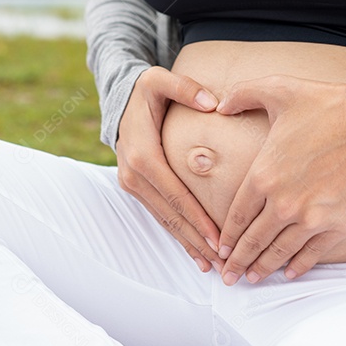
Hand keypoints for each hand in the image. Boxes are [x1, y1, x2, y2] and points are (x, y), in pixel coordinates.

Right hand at [115, 66, 224, 272]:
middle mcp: (133, 175)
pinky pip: (160, 216)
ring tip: (213, 266)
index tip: (220, 238)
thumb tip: (213, 103)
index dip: (198, 218)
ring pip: (165, 221)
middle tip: (224, 262)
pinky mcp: (136, 188)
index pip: (176, 194)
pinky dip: (178, 236)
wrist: (121, 100)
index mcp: (143, 155)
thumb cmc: (147, 90)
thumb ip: (186, 88)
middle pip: (171, 215)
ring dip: (189, 244)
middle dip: (198, 241)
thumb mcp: (160, 80)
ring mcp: (132, 184)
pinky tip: (195, 254)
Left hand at [213, 74, 345, 284]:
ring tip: (253, 279)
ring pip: (279, 252)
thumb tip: (219, 104)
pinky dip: (298, 266)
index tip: (220, 249)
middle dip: (237, 262)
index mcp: (263, 175)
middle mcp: (283, 203)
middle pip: (253, 241)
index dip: (227, 237)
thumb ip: (242, 94)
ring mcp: (312, 218)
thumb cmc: (325, 105)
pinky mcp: (338, 225)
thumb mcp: (277, 89)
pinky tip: (289, 272)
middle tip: (228, 277)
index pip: (236, 216)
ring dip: (264, 268)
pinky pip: (312, 254)